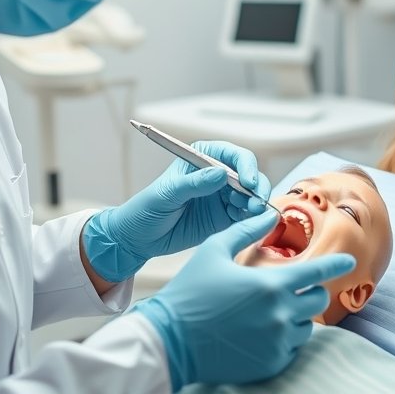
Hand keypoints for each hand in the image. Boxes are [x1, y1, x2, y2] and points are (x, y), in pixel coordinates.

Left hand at [84, 141, 270, 281]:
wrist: (138, 238)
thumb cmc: (146, 209)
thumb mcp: (167, 194)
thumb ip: (194, 183)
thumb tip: (221, 173)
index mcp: (201, 158)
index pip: (232, 155)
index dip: (245, 165)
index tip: (248, 181)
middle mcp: (216, 175)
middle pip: (248, 175)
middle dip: (256, 187)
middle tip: (255, 204)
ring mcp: (223, 197)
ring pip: (251, 196)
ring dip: (256, 204)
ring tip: (251, 215)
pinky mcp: (225, 218)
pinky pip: (246, 216)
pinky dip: (252, 219)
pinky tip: (249, 224)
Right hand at [132, 211, 355, 389]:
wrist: (169, 340)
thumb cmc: (190, 291)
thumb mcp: (213, 250)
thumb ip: (245, 231)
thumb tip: (269, 216)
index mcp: (270, 284)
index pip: (318, 272)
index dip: (336, 264)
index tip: (349, 261)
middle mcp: (280, 314)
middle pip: (317, 300)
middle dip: (310, 291)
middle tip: (291, 289)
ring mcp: (277, 342)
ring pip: (307, 326)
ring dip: (297, 316)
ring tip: (269, 311)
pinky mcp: (270, 363)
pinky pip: (292, 348)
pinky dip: (284, 338)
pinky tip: (262, 331)